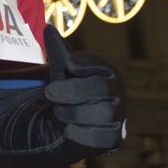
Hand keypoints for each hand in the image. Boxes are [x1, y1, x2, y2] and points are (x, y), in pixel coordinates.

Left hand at [43, 28, 126, 151]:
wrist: (72, 123)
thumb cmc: (70, 91)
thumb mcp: (63, 71)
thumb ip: (58, 51)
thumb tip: (48, 28)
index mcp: (109, 73)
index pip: (99, 65)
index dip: (82, 64)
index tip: (68, 66)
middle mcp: (119, 94)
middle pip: (102, 89)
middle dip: (72, 91)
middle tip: (49, 92)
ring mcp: (118, 117)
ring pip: (102, 114)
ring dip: (73, 112)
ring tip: (58, 112)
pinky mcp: (113, 139)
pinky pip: (100, 138)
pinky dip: (79, 133)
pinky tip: (67, 129)